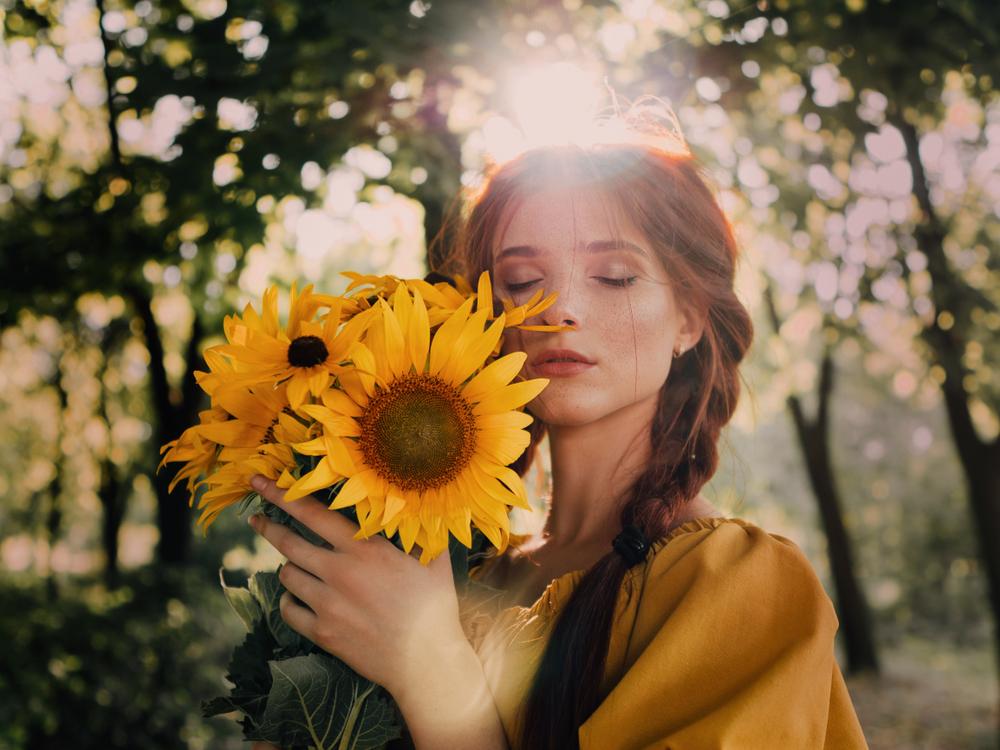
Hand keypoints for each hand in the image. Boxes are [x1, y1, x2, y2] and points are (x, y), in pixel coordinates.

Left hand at [247, 474, 508, 749]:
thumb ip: (417, 529)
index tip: (259, 483)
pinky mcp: (323, 633)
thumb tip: (412, 504)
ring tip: (297, 563)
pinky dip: (289, 600)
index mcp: (364, 549)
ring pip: (287, 575)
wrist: (427, 661)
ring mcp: (328, 605)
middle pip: (287, 542)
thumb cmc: (435, 606)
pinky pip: (288, 610)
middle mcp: (339, 573)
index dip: (281, 494)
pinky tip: (299, 597)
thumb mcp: (434, 557)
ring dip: (289, 565)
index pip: (311, 513)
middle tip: (256, 518)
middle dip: (267, 525)